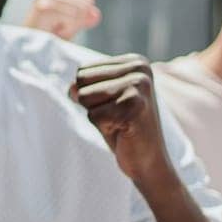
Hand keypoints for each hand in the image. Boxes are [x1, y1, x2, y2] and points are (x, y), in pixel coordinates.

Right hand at [23, 0, 100, 40]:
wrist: (26, 53)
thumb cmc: (46, 40)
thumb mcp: (70, 26)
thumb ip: (85, 18)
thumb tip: (96, 14)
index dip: (80, 17)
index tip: (61, 25)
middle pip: (85, 4)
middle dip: (75, 23)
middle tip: (56, 30)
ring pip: (80, 11)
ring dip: (69, 28)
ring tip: (52, 32)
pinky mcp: (43, 5)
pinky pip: (72, 18)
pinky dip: (66, 30)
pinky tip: (50, 33)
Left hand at [71, 55, 174, 190]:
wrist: (149, 159)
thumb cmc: (122, 128)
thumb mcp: (101, 100)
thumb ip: (83, 87)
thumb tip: (72, 88)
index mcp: (135, 61)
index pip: (83, 71)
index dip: (91, 95)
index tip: (115, 106)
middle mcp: (140, 68)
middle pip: (81, 80)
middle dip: (92, 104)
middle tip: (116, 116)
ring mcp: (139, 86)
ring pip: (84, 97)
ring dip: (97, 116)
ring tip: (120, 122)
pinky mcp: (135, 106)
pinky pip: (93, 116)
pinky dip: (104, 129)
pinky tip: (124, 131)